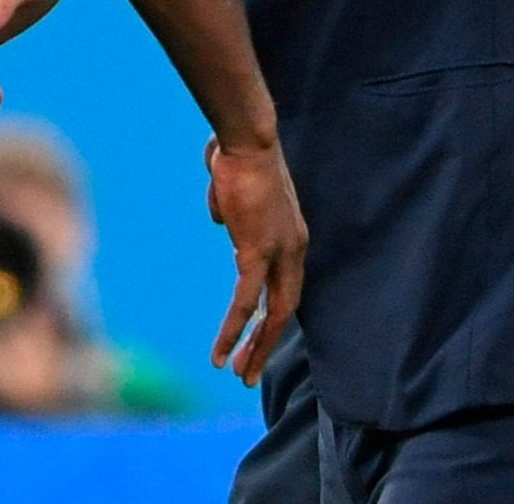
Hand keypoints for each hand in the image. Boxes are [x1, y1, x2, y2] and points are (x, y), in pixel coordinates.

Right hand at [204, 137, 306, 385]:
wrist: (246, 139)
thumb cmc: (237, 155)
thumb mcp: (232, 189)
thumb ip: (229, 208)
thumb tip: (220, 219)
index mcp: (291, 236)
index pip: (286, 285)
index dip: (272, 313)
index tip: (256, 335)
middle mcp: (293, 250)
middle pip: (285, 309)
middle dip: (267, 343)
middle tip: (250, 372)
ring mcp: (278, 253)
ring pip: (272, 315)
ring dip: (255, 348)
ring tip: (239, 374)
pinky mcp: (257, 253)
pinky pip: (247, 303)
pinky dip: (234, 331)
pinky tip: (220, 353)